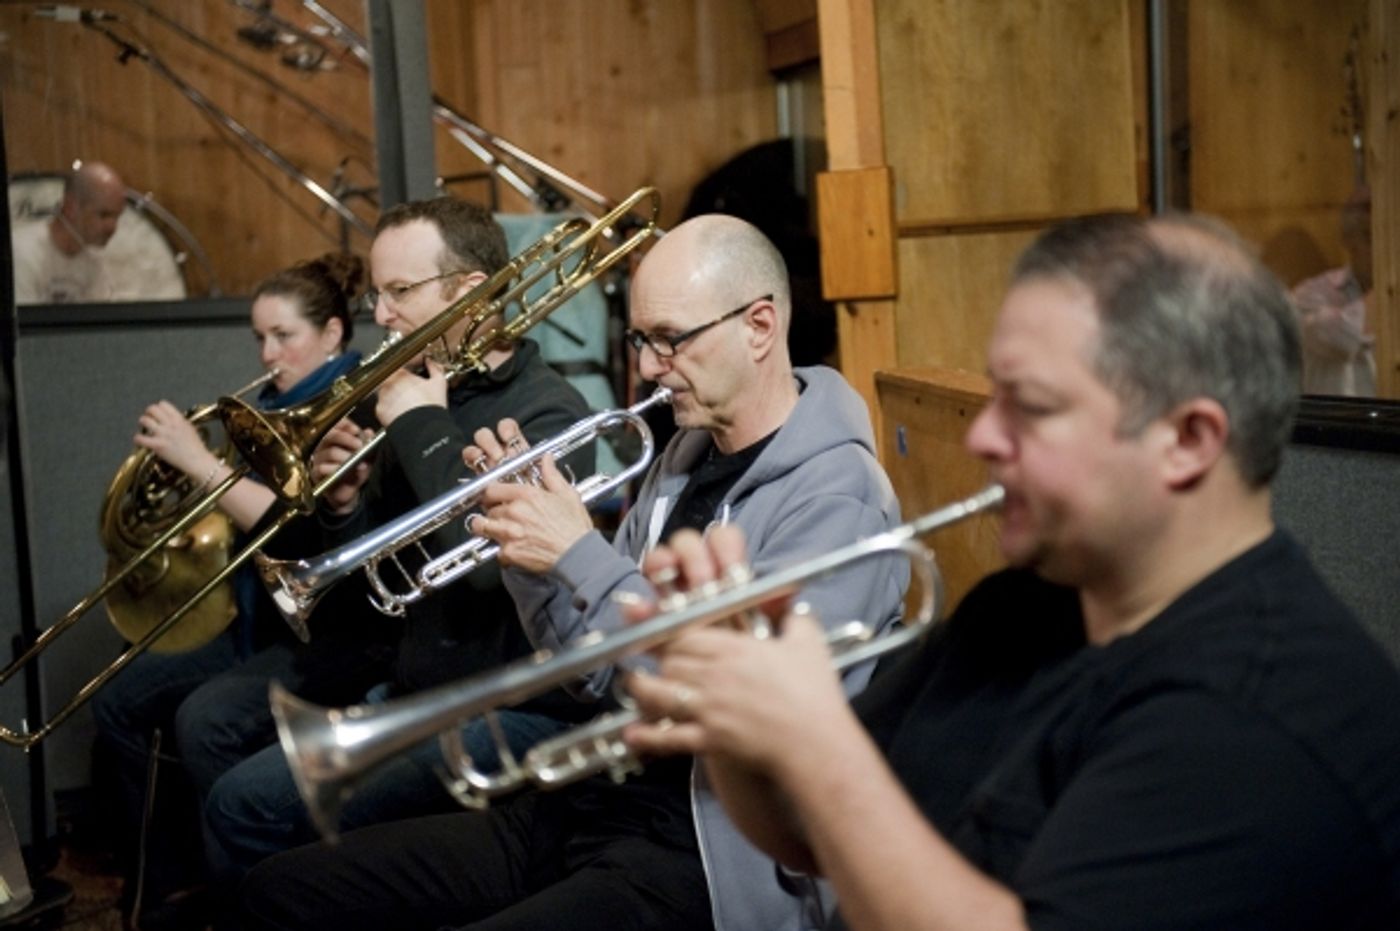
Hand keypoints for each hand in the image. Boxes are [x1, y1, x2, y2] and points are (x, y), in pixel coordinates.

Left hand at [134, 401, 215, 477]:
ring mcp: (163, 434)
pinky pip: (140, 438)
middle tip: (149, 420)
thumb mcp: (189, 428)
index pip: (163, 404)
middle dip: (148, 414)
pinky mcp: (158, 445)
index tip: (158, 414)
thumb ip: (179, 421)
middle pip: (152, 409)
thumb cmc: (196, 446)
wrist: (197, 460)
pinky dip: (138, 439)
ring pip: (145, 420)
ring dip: (142, 424)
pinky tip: (140, 440)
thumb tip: (169, 419)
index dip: (158, 408)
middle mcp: (170, 424)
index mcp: (179, 419)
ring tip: (144, 429)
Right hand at [311, 418, 375, 514]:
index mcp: (336, 438)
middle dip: (347, 439)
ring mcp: (319, 459)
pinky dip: (335, 469)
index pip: (337, 425)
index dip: (346, 425)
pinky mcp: (316, 473)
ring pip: (329, 452)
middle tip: (360, 446)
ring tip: (357, 462)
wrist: (350, 492)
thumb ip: (369, 444)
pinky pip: (322, 468)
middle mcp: (324, 446)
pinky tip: (346, 471)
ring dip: (345, 456)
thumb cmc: (356, 470)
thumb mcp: (367, 457)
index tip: (356, 430)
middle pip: (331, 435)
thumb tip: (369, 432)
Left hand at [375, 359, 447, 425]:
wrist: (422, 429)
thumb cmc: (430, 406)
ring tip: (411, 403)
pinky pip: (385, 407)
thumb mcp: (439, 383)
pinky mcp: (380, 411)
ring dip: (398, 396)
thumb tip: (432, 364)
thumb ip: (434, 368)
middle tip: (416, 390)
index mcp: (400, 373)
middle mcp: (387, 383)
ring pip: (389, 393)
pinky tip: (403, 412)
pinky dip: (392, 409)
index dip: (413, 365)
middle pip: (395, 379)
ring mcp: (382, 397)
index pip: (404, 364)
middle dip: (404, 383)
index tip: (419, 367)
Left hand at [466, 419, 591, 572]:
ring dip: (487, 529)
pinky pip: (496, 550)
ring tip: (497, 531)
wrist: (578, 555)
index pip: (491, 489)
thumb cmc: (574, 528)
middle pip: (487, 508)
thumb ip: (551, 475)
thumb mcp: (567, 495)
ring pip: (482, 527)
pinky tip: (514, 549)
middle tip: (503, 517)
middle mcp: (514, 512)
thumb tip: (545, 459)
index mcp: (526, 496)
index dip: (491, 494)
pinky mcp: (509, 552)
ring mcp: (509, 533)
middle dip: (493, 512)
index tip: (493, 497)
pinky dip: (502, 552)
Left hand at [622, 527, 849, 775]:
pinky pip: (668, 737)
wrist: (816, 742)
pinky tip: (631, 733)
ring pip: (658, 693)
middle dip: (658, 660)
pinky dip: (646, 736)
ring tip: (634, 686)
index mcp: (733, 649)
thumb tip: (791, 602)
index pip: (685, 634)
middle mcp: (714, 676)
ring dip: (641, 689)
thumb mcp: (808, 642)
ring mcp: (708, 709)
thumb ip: (793, 617)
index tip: (663, 634)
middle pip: (668, 660)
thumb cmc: (814, 694)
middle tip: (653, 661)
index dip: (670, 634)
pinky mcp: (709, 740)